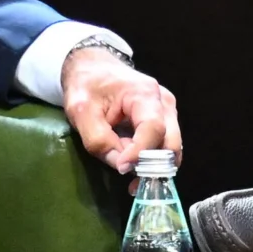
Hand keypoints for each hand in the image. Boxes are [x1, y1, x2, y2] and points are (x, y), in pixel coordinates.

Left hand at [61, 46, 180, 183]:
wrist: (92, 68)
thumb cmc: (86, 85)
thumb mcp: (81, 112)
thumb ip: (99, 140)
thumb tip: (121, 165)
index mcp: (144, 93)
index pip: (153, 129)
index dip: (139, 153)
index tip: (121, 168)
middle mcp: (163, 102)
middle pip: (171, 142)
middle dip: (153, 166)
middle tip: (132, 183)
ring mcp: (167, 111)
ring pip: (171, 147)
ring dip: (153, 165)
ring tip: (128, 172)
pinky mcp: (164, 119)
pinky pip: (164, 144)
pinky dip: (152, 160)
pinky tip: (132, 163)